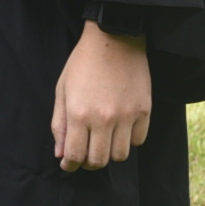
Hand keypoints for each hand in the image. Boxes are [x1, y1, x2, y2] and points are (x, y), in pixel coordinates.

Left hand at [51, 20, 150, 171]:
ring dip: (109, 154)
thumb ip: (60, 124)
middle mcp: (103, 119)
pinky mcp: (144, 111)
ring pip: (120, 155)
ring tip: (103, 142)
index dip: (69, 165)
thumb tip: (60, 154)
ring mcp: (126, 116)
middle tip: (85, 156)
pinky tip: (120, 130)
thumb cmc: (83, 64)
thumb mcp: (62, 90)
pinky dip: (128, 141)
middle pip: (98, 161)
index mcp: (78, 114)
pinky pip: (138, 141)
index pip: (75, 155)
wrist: (113, 40)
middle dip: (88, 163)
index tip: (68, 164)